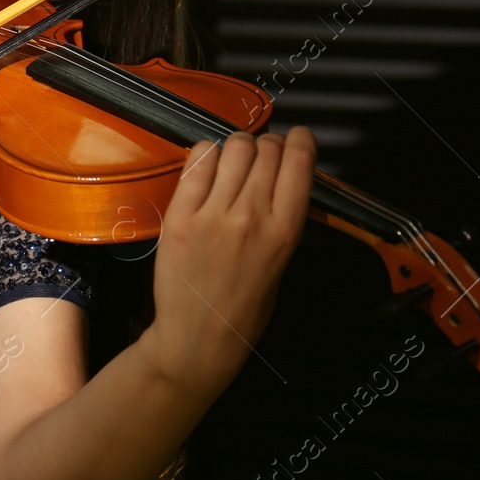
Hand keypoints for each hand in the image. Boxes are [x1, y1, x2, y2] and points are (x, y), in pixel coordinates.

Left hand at [139, 127, 315, 390]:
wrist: (198, 339)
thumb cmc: (243, 307)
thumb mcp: (282, 263)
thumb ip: (282, 216)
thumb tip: (281, 175)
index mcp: (284, 231)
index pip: (299, 160)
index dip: (299, 141)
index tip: (295, 140)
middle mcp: (252, 217)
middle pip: (265, 148)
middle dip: (266, 146)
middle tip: (258, 160)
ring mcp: (213, 214)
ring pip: (233, 147)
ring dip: (236, 148)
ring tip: (231, 166)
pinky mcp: (180, 215)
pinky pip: (197, 160)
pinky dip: (206, 155)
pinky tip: (207, 170)